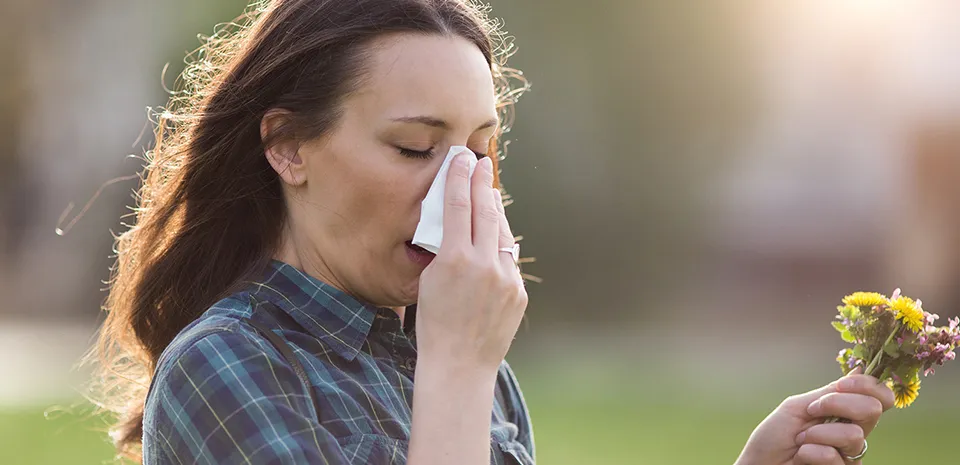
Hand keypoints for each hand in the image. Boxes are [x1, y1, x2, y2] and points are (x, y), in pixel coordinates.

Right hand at [415, 153, 526, 372]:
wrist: (459, 364)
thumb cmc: (434, 324)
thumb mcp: (427, 280)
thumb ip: (444, 249)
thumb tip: (456, 223)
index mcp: (453, 259)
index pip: (458, 205)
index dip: (459, 177)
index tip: (461, 158)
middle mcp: (483, 264)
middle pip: (485, 211)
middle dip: (482, 184)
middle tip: (480, 163)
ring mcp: (505, 278)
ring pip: (502, 233)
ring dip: (494, 212)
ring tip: (487, 194)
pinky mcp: (518, 291)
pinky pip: (508, 260)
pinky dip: (500, 246)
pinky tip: (495, 238)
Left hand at [735, 369, 894, 464]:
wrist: (760, 462)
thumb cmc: (774, 436)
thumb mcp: (800, 406)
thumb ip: (830, 393)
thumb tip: (861, 370)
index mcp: (845, 412)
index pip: (879, 396)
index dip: (868, 385)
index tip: (841, 385)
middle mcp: (853, 432)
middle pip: (873, 409)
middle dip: (839, 403)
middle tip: (812, 411)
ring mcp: (850, 454)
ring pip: (853, 434)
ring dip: (817, 433)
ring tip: (800, 440)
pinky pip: (833, 456)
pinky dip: (810, 452)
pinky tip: (800, 456)